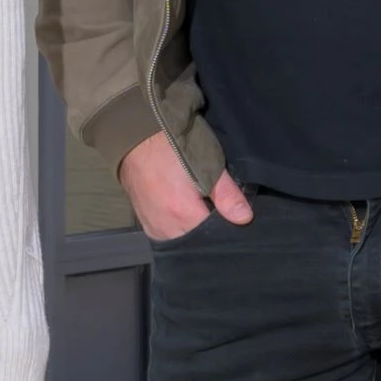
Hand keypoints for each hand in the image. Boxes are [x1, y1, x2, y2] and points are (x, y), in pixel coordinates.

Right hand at [120, 134, 252, 242]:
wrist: (135, 137)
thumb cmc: (171, 146)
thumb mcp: (207, 164)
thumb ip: (226, 195)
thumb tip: (244, 218)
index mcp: (183, 214)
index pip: (214, 237)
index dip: (227, 228)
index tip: (231, 216)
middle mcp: (165, 228)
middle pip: (197, 243)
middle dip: (209, 231)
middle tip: (214, 208)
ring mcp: (153, 228)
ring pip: (182, 242)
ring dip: (193, 230)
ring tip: (198, 208)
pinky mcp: (146, 225)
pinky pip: (168, 236)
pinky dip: (179, 229)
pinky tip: (184, 212)